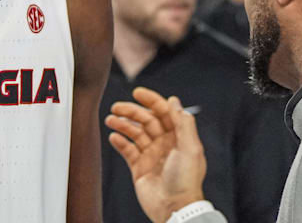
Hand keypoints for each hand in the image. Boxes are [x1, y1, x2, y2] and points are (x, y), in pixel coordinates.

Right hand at [105, 87, 206, 221]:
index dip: (151, 101)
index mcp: (178, 137)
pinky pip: (128, 150)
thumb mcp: (190, 148)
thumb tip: (174, 101)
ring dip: (123, 125)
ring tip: (110, 120)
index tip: (137, 93)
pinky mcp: (139, 167)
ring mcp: (151, 155)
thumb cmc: (186, 180)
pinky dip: (120, 142)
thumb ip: (183, 123)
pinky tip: (113, 137)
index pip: (163, 112)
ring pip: (135, 133)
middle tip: (116, 107)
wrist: (175, 208)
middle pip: (146, 120)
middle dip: (132, 111)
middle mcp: (164, 143)